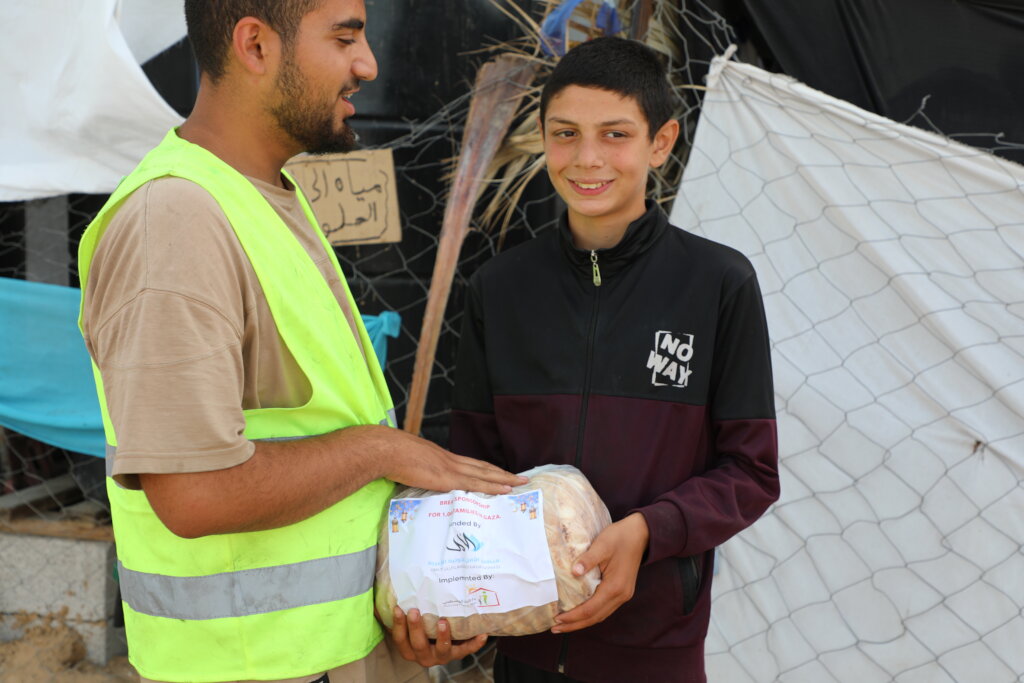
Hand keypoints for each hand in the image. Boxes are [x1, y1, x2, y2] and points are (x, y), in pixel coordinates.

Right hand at [380, 427, 526, 493]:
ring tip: (520, 483)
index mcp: (443, 457)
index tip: (499, 472)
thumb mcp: (410, 461)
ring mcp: (452, 469)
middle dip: (503, 473)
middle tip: (520, 478)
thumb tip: (418, 476)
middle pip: (484, 467)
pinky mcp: (449, 479)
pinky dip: (493, 487)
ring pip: (486, 474)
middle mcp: (452, 460)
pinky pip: (477, 484)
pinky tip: (505, 489)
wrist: (387, 449)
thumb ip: (419, 469)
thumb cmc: (392, 455)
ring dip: (505, 479)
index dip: (486, 469)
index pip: (471, 463)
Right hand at [389, 607, 487, 666]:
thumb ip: (401, 612)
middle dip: (416, 628)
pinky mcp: (458, 654)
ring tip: (443, 622)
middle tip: (415, 611)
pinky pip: (467, 650)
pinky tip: (482, 634)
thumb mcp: (409, 623)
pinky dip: (475, 643)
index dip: (398, 624)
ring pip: (442, 650)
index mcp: (409, 649)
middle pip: (418, 645)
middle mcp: (424, 655)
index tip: (399, 608)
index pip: (400, 639)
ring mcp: (442, 656)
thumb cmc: (422, 628)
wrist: (442, 644)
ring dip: (442, 637)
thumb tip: (389, 591)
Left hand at [551, 512, 648, 633]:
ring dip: (582, 622)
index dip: (573, 616)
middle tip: (555, 628)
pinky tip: (579, 613)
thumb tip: (573, 572)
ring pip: (600, 615)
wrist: (640, 533)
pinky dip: (590, 614)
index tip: (557, 618)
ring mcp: (623, 595)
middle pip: (595, 617)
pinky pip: (604, 608)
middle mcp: (621, 595)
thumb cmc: (620, 537)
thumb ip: (588, 559)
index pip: (590, 609)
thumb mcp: (602, 544)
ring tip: (564, 625)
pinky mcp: (621, 591)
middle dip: (574, 625)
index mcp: (615, 587)